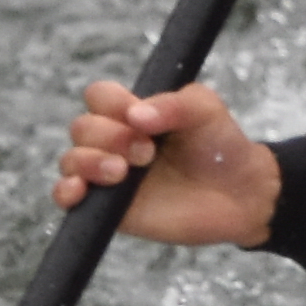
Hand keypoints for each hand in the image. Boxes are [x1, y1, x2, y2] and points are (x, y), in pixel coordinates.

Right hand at [56, 76, 278, 248]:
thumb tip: (135, 116)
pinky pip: (68, 197)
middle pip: (82, 127)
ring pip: (72, 160)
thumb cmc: (222, 144)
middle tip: (147, 153)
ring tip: (122, 172)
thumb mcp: (205, 110)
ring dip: (89, 162)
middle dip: (110, 137)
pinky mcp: (109, 209)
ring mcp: (109, 175)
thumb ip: (173, 104)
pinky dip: (65, 192)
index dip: (112, 104)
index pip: (99, 96)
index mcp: (134, 112)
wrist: (240, 193)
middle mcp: (116, 140)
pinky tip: (79, 191)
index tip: (140, 118)